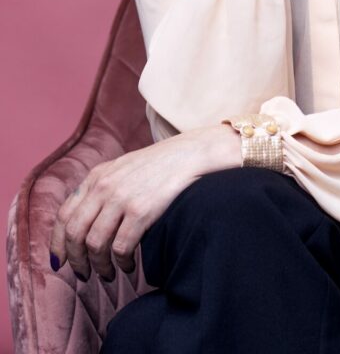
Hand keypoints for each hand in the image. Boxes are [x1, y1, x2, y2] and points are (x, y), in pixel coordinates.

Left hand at [49, 124, 240, 281]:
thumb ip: (102, 188)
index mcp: (97, 176)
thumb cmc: (158, 165)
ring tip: (108, 274)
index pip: (64, 215)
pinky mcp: (140, 211)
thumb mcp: (122, 168)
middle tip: (84, 275)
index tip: (61, 262)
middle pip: (75, 233)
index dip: (58, 243)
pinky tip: (128, 266)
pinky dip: (121, 263)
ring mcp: (121, 198)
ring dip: (99, 266)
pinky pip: (120, 247)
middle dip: (76, 260)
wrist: (189, 155)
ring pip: (95, 244)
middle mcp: (104, 187)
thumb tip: (83, 223)